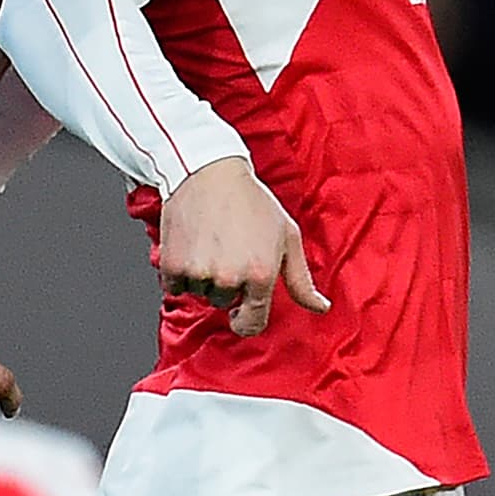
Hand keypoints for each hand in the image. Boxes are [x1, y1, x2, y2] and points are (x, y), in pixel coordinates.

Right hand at [159, 157, 329, 337]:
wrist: (209, 171)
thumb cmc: (251, 201)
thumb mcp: (287, 236)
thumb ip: (301, 279)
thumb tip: (320, 307)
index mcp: (260, 275)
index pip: (252, 323)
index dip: (246, 320)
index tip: (241, 313)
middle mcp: (229, 278)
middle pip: (223, 302)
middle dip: (226, 283)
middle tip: (228, 250)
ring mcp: (199, 272)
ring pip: (199, 293)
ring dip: (202, 277)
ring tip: (210, 244)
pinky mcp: (173, 265)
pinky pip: (174, 287)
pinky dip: (179, 272)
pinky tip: (191, 246)